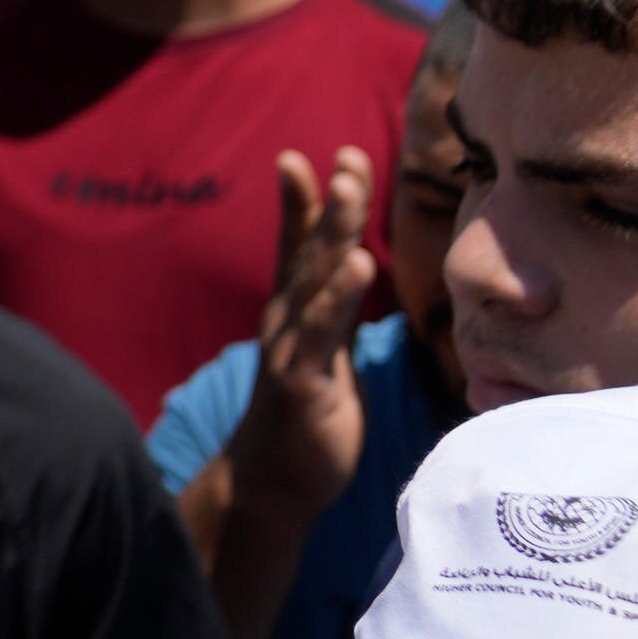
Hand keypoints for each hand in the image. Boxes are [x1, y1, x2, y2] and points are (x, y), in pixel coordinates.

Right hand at [226, 147, 375, 532]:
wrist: (275, 482)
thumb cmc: (307, 414)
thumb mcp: (324, 351)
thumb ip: (335, 306)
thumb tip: (351, 265)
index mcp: (295, 313)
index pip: (296, 247)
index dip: (303, 202)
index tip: (315, 156)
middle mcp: (287, 321)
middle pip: (310, 251)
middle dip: (329, 202)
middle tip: (348, 158)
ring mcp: (292, 348)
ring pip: (315, 279)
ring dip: (334, 230)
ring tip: (352, 189)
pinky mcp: (305, 381)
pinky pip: (324, 331)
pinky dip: (340, 294)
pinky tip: (362, 263)